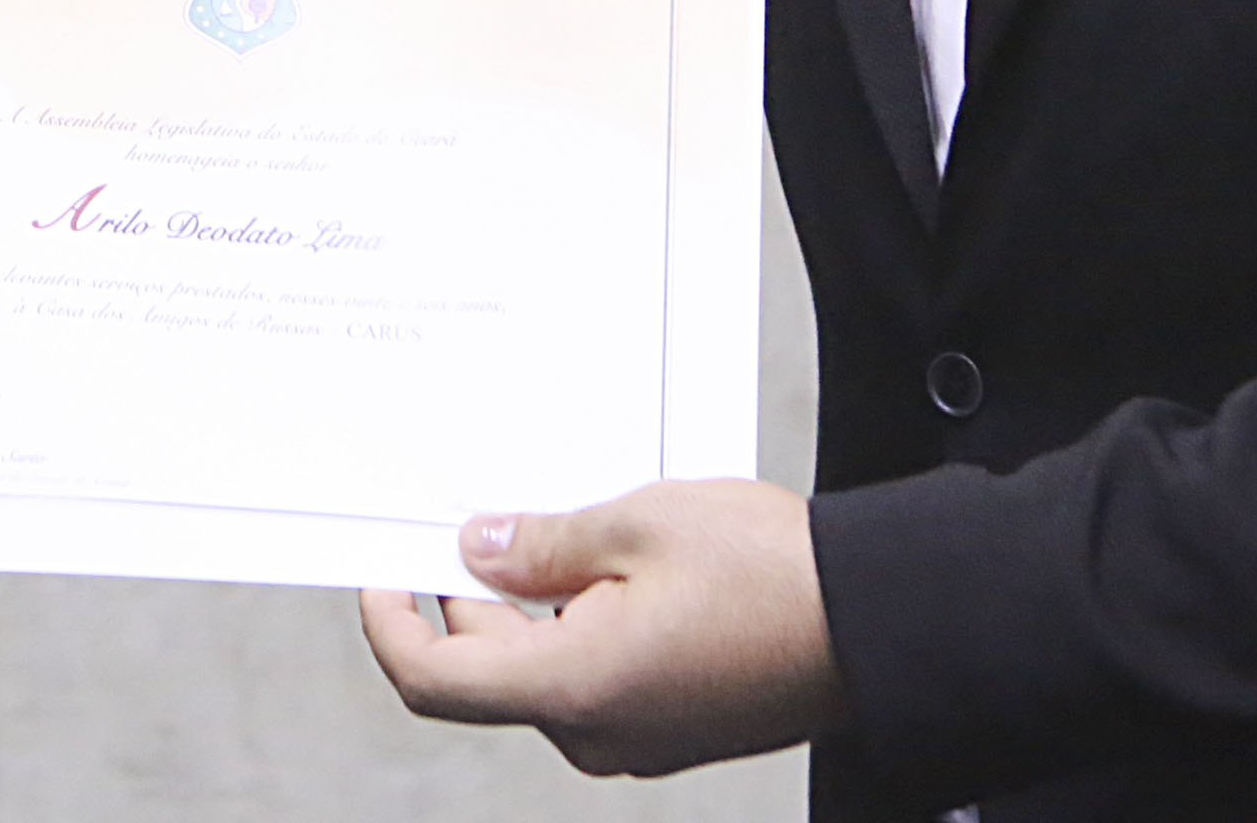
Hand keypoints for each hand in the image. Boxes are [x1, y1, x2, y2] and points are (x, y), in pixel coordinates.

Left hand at [358, 479, 848, 777]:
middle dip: (469, 597)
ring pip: (543, 673)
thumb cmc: (771, 574)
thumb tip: (477, 551)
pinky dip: (577, 626)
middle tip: (476, 518)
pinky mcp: (672, 728)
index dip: (390, 624)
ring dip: (530, 608)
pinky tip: (606, 566)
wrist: (878, 621)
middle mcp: (598, 732)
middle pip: (487, 673)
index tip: (378, 572)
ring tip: (557, 526)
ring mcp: (638, 738)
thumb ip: (541, 545)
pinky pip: (594, 680)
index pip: (435, 678)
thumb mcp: (637, 524)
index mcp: (574, 687)